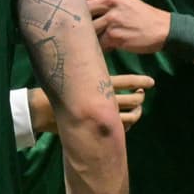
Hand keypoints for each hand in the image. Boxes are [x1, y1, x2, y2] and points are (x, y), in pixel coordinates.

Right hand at [28, 74, 154, 133]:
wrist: (42, 109)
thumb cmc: (59, 88)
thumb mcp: (76, 77)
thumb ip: (92, 74)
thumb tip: (101, 64)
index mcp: (99, 86)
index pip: (126, 82)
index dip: (140, 82)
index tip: (151, 82)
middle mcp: (103, 102)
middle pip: (132, 101)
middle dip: (140, 97)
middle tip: (141, 94)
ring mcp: (102, 118)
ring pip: (130, 118)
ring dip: (137, 112)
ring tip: (138, 107)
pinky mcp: (98, 129)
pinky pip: (120, 129)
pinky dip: (127, 125)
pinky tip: (127, 120)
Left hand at [84, 0, 170, 53]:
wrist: (161, 29)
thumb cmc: (140, 14)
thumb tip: (80, 4)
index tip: (72, 7)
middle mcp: (109, 2)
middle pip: (80, 9)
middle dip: (77, 19)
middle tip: (76, 26)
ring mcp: (111, 19)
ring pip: (87, 28)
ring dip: (87, 35)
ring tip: (89, 38)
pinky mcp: (114, 36)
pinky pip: (97, 43)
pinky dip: (98, 47)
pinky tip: (101, 46)